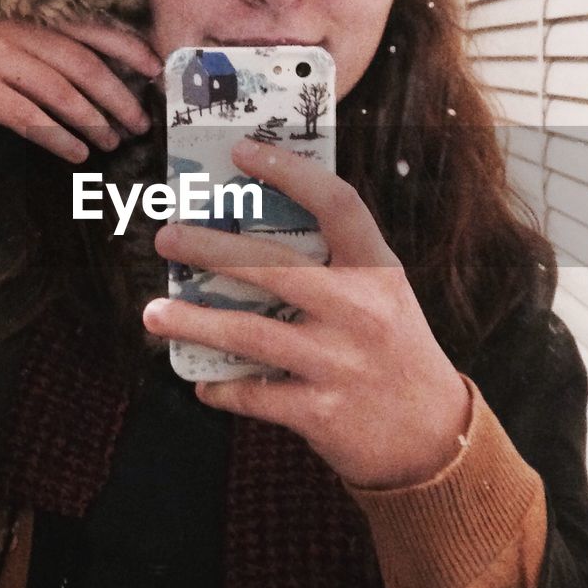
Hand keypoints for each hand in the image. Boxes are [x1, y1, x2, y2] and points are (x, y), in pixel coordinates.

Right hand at [0, 0, 160, 162]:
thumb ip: (36, 34)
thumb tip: (90, 66)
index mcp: (26, 10)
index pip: (92, 28)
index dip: (128, 48)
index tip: (155, 68)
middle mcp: (17, 30)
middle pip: (85, 66)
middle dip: (119, 96)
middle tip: (140, 122)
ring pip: (62, 94)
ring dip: (94, 121)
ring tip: (113, 141)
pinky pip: (28, 118)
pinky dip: (58, 137)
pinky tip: (77, 153)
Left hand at [142, 139, 471, 489]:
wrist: (433, 436)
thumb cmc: (394, 350)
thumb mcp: (383, 295)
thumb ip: (335, 264)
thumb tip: (250, 229)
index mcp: (378, 270)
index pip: (336, 203)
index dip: (288, 170)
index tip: (241, 150)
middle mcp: (359, 310)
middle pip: (273, 266)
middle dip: (210, 248)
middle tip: (167, 237)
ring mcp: (339, 363)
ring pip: (249, 334)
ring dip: (193, 322)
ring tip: (153, 314)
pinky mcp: (320, 412)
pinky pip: (253, 394)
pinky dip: (221, 387)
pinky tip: (202, 380)